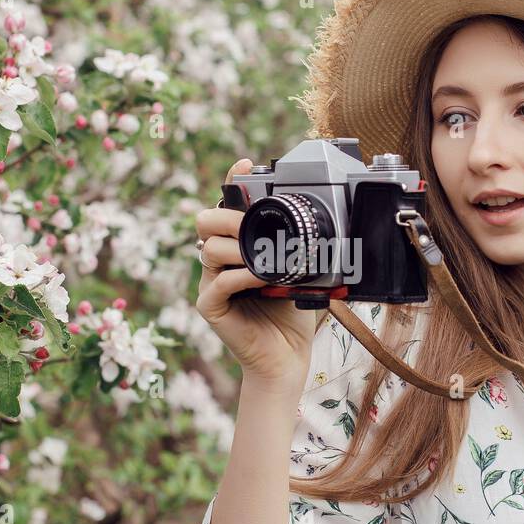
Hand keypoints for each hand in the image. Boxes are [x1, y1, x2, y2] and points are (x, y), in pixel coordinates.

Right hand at [194, 159, 319, 389]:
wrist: (286, 358)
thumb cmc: (290, 315)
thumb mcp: (296, 272)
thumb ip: (294, 246)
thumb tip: (319, 217)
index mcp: (237, 247)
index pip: (226, 207)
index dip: (231, 183)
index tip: (244, 165)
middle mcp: (219, 262)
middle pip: (204, 221)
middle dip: (228, 217)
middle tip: (252, 225)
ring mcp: (210, 283)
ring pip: (208, 249)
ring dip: (237, 248)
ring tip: (262, 257)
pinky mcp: (209, 307)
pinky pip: (218, 283)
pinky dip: (241, 277)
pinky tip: (260, 278)